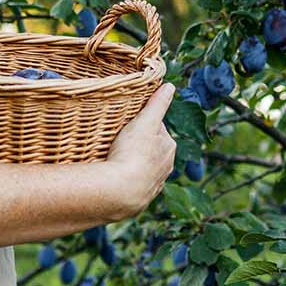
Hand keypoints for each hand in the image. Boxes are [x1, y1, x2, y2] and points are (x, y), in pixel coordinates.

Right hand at [102, 83, 176, 218]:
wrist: (120, 192)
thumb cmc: (133, 154)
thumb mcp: (145, 122)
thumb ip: (158, 104)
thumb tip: (170, 86)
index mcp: (169, 147)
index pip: (157, 128)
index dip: (142, 122)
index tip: (128, 121)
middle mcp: (166, 167)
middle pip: (151, 148)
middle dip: (138, 144)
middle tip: (119, 139)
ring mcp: (153, 184)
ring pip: (143, 167)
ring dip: (133, 163)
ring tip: (115, 158)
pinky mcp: (140, 198)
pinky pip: (133, 184)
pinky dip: (127, 179)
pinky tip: (116, 177)